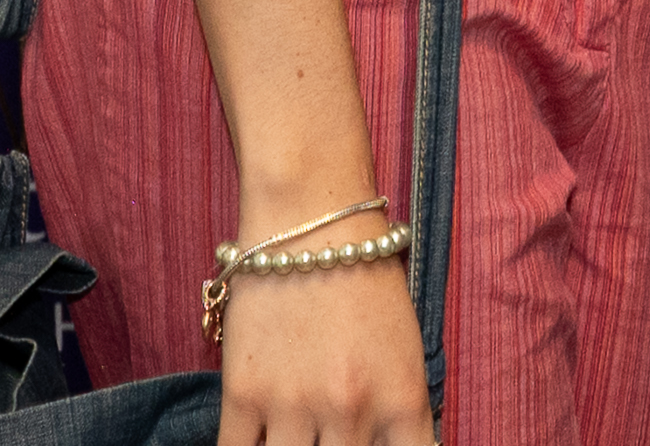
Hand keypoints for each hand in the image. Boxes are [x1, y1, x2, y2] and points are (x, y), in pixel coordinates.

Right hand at [219, 238, 437, 445]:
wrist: (312, 226)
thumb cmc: (368, 280)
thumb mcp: (405, 348)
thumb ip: (397, 409)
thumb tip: (386, 445)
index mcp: (402, 397)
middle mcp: (351, 410)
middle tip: (329, 433)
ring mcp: (294, 406)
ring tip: (296, 430)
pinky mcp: (243, 396)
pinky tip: (259, 437)